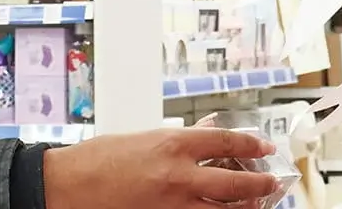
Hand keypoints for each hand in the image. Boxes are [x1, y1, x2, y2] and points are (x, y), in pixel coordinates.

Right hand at [42, 127, 281, 208]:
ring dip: (245, 208)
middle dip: (260, 184)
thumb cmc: (98, 160)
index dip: (252, 146)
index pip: (227, 143)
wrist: (69, 185)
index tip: (264, 149)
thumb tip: (206, 142)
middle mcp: (179, 176)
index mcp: (173, 145)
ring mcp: (173, 205)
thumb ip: (177, 143)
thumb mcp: (143, 139)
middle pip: (236, 184)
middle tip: (272, 182)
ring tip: (256, 204)